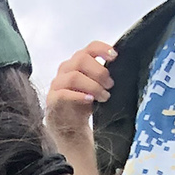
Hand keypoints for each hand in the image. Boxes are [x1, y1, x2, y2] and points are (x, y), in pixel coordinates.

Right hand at [46, 41, 114, 174]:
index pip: (90, 48)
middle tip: (110, 85)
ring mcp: (57, 83)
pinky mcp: (51, 99)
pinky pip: (63, 94)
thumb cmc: (85, 103)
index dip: (103, 49)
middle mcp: (66, 68)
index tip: (115, 57)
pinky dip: (79, 96)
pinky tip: (90, 100)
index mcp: (78, 61)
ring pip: (74, 76)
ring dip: (92, 86)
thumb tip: (122, 68)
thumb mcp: (97, 86)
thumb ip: (103, 75)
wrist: (71, 127)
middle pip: (81, 60)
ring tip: (103, 96)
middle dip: (99, 72)